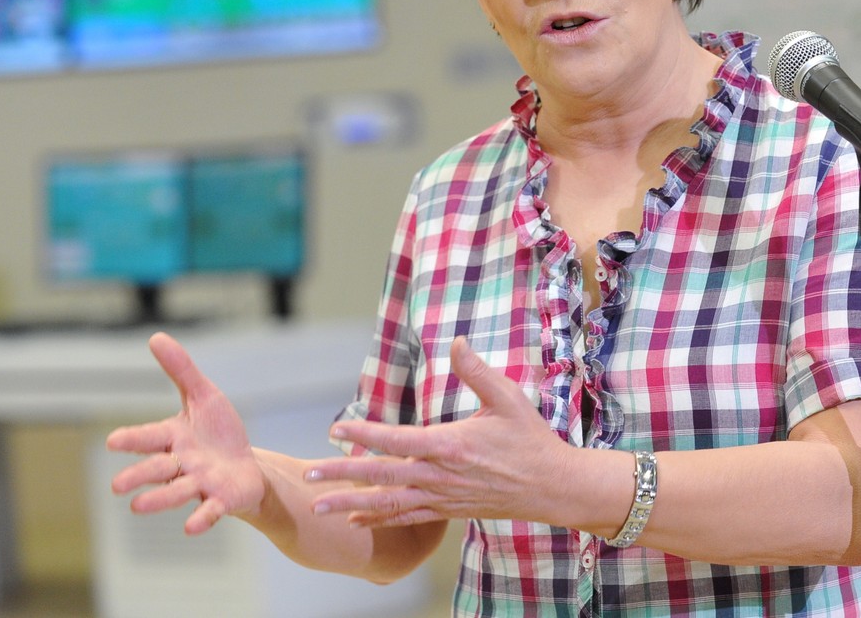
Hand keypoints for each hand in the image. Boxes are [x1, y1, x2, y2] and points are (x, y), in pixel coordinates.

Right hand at [106, 332, 264, 534]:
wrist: (247, 467)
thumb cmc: (219, 433)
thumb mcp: (204, 396)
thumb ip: (181, 370)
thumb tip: (155, 337)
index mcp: (174, 438)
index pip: (150, 437)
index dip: (133, 440)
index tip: (112, 441)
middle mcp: (183, 464)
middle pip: (158, 468)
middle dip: (138, 475)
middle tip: (116, 486)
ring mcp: (200, 484)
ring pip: (178, 491)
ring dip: (159, 499)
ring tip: (137, 507)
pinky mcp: (221, 500)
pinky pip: (210, 510)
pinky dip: (201, 518)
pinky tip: (190, 528)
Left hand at [304, 336, 569, 528]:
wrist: (552, 487)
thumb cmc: (530, 439)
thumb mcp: (508, 398)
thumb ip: (477, 371)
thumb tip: (456, 342)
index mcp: (449, 445)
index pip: (395, 441)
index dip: (362, 435)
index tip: (335, 431)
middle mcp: (440, 475)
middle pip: (381, 476)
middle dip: (341, 476)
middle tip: (308, 475)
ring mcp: (442, 497)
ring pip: (388, 503)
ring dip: (350, 503)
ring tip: (317, 506)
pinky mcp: (448, 510)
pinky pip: (407, 517)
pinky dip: (378, 518)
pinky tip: (356, 518)